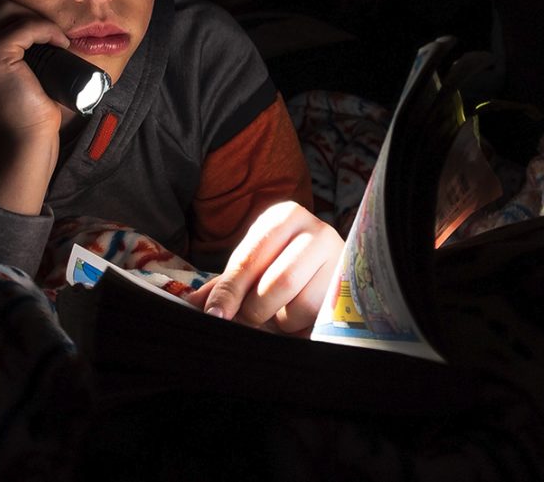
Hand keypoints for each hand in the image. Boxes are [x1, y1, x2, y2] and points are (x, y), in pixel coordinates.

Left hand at [186, 201, 344, 334]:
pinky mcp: (353, 287)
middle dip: (256, 309)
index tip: (216, 314)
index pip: (250, 257)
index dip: (230, 289)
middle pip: (278, 282)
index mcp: (284, 216)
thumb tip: (191, 304)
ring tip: (277, 312)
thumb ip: (224, 285)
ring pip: (301, 305)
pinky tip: (296, 317)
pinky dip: (300, 326)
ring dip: (281, 319)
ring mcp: (340, 257)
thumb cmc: (279, 265)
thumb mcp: (251, 268)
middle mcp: (316, 230)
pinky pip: (319, 319)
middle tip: (248, 317)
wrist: (327, 268)